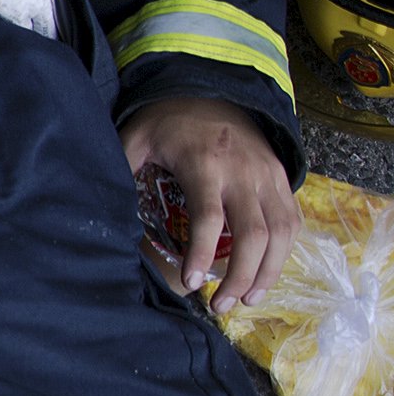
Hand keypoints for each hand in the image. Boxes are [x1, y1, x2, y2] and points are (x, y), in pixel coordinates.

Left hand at [122, 96, 298, 309]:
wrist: (213, 90)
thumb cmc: (167, 122)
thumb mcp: (135, 138)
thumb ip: (122, 171)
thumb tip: (102, 212)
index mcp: (204, 164)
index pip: (209, 217)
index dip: (202, 253)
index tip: (191, 282)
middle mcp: (244, 172)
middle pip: (255, 233)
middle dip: (241, 276)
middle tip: (220, 305)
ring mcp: (268, 176)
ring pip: (282, 232)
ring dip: (268, 271)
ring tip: (245, 300)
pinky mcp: (282, 179)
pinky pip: (292, 221)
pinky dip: (284, 252)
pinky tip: (265, 275)